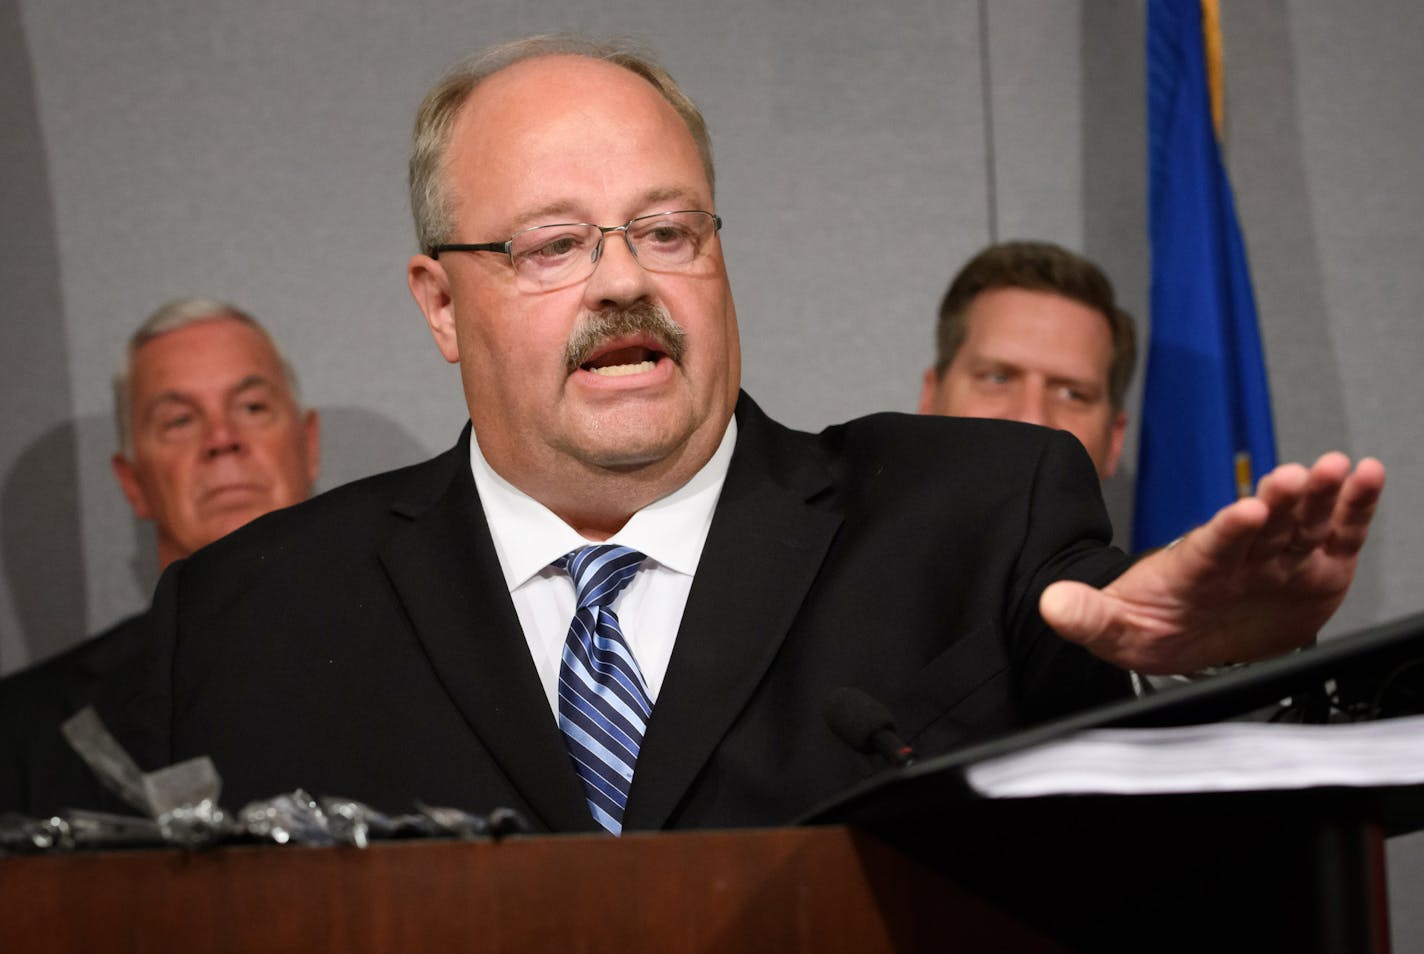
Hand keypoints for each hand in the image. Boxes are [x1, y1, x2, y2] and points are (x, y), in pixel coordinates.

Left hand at [1040, 453, 1385, 674]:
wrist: (1180, 634)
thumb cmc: (1151, 623)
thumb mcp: (1112, 626)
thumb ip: (1086, 615)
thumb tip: (1051, 604)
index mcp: (1192, 568)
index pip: (1210, 547)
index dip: (1228, 530)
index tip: (1246, 512)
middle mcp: (1240, 556)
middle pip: (1263, 526)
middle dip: (1281, 502)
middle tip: (1299, 476)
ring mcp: (1277, 559)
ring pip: (1302, 523)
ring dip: (1322, 497)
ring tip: (1342, 470)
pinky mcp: (1312, 570)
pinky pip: (1336, 536)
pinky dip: (1354, 509)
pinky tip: (1366, 477)